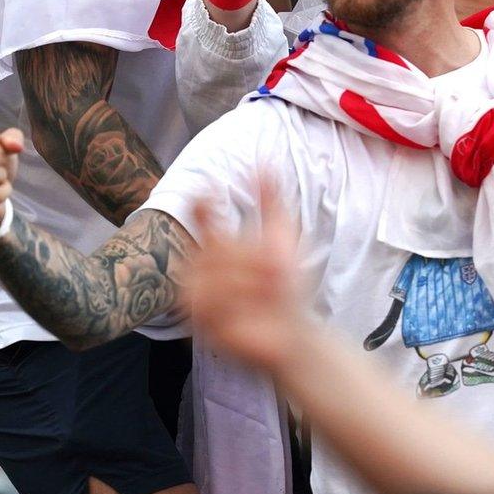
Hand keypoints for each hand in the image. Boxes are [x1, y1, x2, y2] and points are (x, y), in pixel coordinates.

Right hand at [182, 184, 309, 376]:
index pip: (203, 216)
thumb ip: (271, 201)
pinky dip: (237, 303)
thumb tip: (264, 161)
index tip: (208, 195)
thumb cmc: (286, 287)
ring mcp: (199, 296)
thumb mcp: (282, 239)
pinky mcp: (201, 323)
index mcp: (220, 246)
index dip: (203, 206)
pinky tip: (252, 309)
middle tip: (278, 271)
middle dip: (252, 257)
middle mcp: (204, 268)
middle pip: (215, 247)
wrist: (294, 332)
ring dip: (248, 282)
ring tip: (269, 293)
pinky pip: (211, 303)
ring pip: (213, 275)